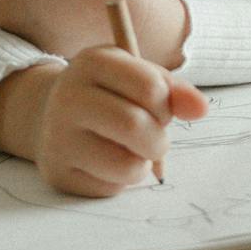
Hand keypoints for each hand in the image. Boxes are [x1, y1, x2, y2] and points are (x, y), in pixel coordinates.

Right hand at [34, 45, 208, 197]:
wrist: (49, 114)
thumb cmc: (109, 94)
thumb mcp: (138, 77)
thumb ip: (174, 91)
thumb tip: (201, 108)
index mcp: (92, 62)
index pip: (151, 88)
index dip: (166, 104)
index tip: (159, 107)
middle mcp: (68, 97)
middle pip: (134, 126)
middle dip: (158, 140)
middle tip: (153, 139)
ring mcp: (57, 137)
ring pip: (127, 166)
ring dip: (143, 164)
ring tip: (131, 152)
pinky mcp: (57, 172)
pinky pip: (110, 187)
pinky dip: (121, 179)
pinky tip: (105, 162)